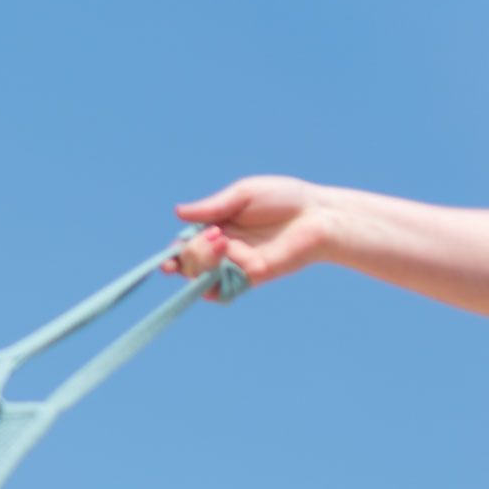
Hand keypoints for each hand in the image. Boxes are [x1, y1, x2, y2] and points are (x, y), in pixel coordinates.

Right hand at [164, 176, 332, 290]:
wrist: (318, 215)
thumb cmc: (285, 199)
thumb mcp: (242, 195)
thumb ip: (211, 207)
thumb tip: (178, 213)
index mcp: (216, 229)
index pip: (184, 247)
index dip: (173, 254)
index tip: (169, 258)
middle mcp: (222, 251)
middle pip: (188, 265)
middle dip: (192, 253)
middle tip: (217, 234)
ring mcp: (235, 267)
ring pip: (200, 280)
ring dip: (201, 264)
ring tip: (222, 243)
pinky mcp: (250, 279)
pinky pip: (220, 293)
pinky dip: (212, 284)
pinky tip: (227, 257)